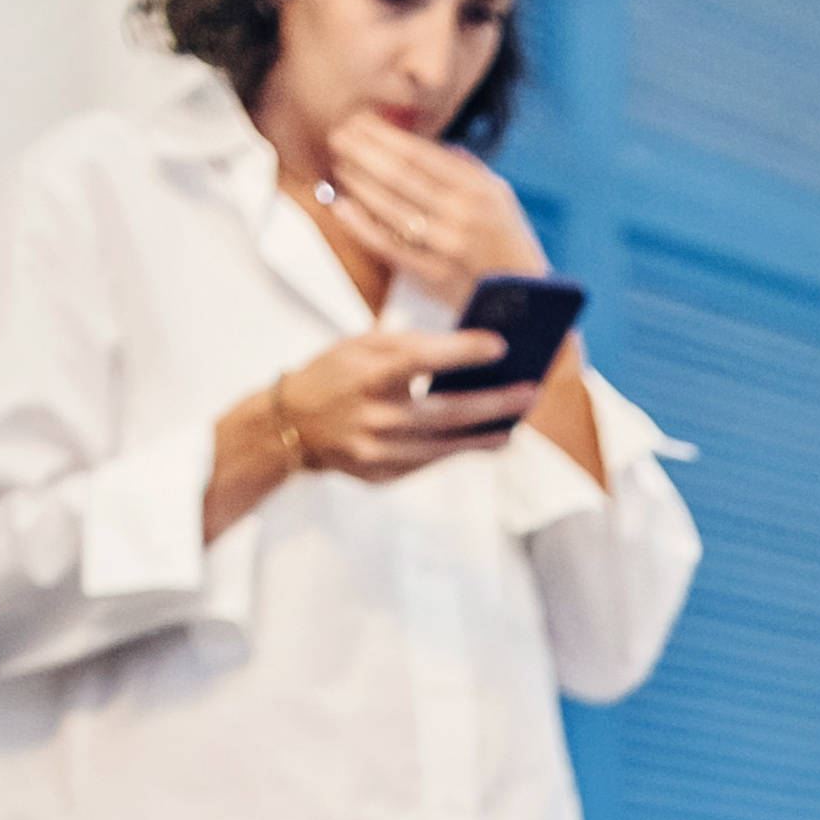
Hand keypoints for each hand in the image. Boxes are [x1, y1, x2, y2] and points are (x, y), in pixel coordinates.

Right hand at [273, 328, 541, 481]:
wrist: (289, 426)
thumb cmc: (331, 375)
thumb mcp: (358, 345)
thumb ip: (406, 346)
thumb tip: (464, 350)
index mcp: (368, 375)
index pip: (423, 360)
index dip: (464, 352)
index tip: (500, 345)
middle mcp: (376, 417)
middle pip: (448, 413)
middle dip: (495, 404)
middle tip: (529, 393)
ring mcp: (380, 452)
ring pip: (446, 446)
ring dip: (486, 435)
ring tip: (516, 423)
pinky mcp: (383, 475)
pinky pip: (431, 461)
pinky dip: (460, 450)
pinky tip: (485, 439)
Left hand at [318, 110, 542, 316]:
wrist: (529, 299)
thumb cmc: (509, 242)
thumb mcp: (500, 196)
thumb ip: (466, 168)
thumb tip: (429, 146)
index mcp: (477, 188)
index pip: (420, 154)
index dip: (384, 135)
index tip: (360, 121)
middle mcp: (462, 213)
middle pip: (401, 174)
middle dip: (364, 151)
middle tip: (338, 134)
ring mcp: (447, 245)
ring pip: (392, 207)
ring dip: (360, 181)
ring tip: (339, 163)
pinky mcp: (435, 274)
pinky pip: (391, 247)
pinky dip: (363, 227)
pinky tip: (343, 208)